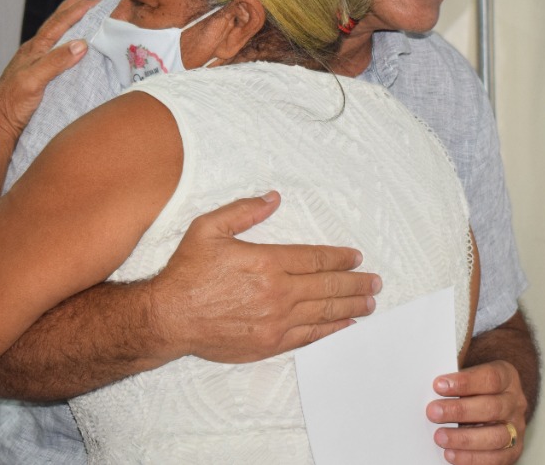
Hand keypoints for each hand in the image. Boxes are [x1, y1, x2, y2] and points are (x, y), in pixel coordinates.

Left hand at [0, 0, 98, 139]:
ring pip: (56, 30)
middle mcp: (36, 49)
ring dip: (70, 15)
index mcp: (36, 48)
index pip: (60, 22)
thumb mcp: (35, 81)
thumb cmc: (13, 101)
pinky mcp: (38, 70)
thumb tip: (81, 43)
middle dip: (74, 2)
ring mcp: (36, 59)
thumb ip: (56, 61)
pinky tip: (71, 38)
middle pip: (57, 19)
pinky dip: (67, 34)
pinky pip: (56, 44)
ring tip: (82, 5)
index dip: (78, 8)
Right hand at [148, 191, 380, 362]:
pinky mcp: (269, 344)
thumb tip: (273, 199)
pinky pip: (309, 336)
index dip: (340, 257)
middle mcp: (278, 293)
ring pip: (324, 312)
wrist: (169, 317)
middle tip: (375, 281)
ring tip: (370, 302)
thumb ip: (244, 211)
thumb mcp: (209, 228)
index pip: (316, 259)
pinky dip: (331, 330)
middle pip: (328, 286)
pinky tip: (345, 325)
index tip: (356, 257)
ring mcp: (276, 321)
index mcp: (267, 262)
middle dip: (356, 283)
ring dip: (351, 306)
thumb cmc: (187, 273)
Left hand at [428, 360, 525, 462]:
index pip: (490, 378)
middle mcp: (515, 403)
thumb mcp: (472, 377)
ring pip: (495, 436)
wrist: (496, 405)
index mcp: (507, 378)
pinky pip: (495, 459)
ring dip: (464, 439)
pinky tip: (452, 454)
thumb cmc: (478, 389)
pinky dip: (471, 458)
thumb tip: (435, 391)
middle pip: (491, 408)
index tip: (439, 385)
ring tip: (441, 437)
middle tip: (434, 412)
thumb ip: (457, 383)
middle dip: (459, 411)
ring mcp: (516, 428)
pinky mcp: (513, 450)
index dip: (464, 382)